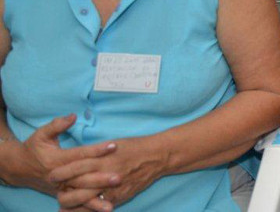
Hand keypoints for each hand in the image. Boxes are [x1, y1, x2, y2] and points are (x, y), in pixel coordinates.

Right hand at [20, 114, 118, 207]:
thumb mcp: (42, 134)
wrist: (20, 168)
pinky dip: (87, 209)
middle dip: (100, 179)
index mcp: (57, 160)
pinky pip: (75, 204)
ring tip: (111, 205)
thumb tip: (73, 116)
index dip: (97, 150)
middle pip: (82, 178)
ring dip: (95, 200)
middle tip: (119, 177)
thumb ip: (57, 125)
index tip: (114, 145)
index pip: (80, 155)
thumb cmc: (34, 148)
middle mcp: (59, 177)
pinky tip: (102, 210)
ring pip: (79, 196)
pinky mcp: (62, 195)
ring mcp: (60, 188)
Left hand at [49, 136, 166, 209]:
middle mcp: (105, 174)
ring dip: (71, 204)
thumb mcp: (112, 144)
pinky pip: (99, 207)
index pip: (75, 167)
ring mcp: (112, 188)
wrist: (157, 156)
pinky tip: (78, 211)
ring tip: (62, 204)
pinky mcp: (119, 197)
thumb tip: (76, 159)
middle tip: (56, 190)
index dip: (61, 173)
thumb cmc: (134, 147)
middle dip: (62, 191)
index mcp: (102, 158)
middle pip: (76, 187)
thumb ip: (94, 154)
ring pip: (84, 201)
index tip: (51, 175)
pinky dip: (86, 210)